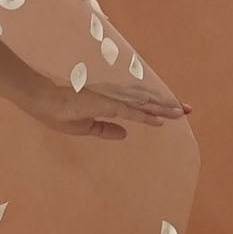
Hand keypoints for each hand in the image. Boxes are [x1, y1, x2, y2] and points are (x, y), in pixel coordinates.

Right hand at [22, 72, 189, 138]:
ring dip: (163, 107)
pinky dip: (146, 116)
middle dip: (168, 106)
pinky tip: (161, 120)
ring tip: (183, 110)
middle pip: (148, 102)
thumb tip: (126, 134)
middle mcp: (116, 99)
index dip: (157, 109)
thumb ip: (107, 130)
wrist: (43, 101)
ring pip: (144, 104)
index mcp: (111, 103)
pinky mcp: (106, 104)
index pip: (139, 106)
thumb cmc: (60, 112)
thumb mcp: (87, 128)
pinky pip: (131, 111)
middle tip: (189, 109)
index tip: (173, 113)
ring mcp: (112, 100)